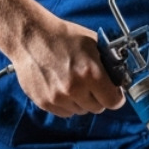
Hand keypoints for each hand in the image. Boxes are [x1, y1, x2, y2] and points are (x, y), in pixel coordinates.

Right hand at [11, 18, 125, 115]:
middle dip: (98, 97)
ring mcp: (58, 97)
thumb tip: (118, 77)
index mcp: (91, 73)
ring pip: (80, 111)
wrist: (30, 36)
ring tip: (73, 83)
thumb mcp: (92, 43)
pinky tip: (61, 87)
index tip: (113, 93)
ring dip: (81, 101)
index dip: (115, 97)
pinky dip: (66, 103)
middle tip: (91, 84)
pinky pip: (64, 112)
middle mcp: (75, 89)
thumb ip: (107, 63)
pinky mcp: (44, 102)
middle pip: (97, 108)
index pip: (114, 102)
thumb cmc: (61, 36)